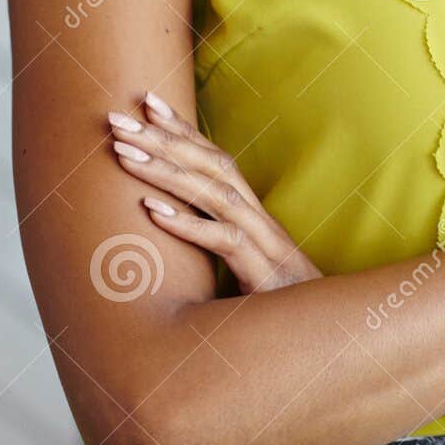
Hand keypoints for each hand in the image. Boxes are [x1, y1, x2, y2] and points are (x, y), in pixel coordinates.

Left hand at [106, 92, 321, 292]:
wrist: (328, 343)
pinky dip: (188, 225)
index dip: (183, 128)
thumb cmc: (277, 312)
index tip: (147, 102)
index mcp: (253, 216)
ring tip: (124, 153)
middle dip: (163, 138)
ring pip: (214, 194)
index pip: (216, 158)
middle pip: (211, 165)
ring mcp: (264, 245)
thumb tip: (164, 240)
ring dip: (166, 171)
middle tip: (116, 117)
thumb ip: (213, 251)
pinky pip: (223, 242)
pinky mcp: (263, 276)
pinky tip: (152, 212)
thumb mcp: (242, 273)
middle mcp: (259, 221)